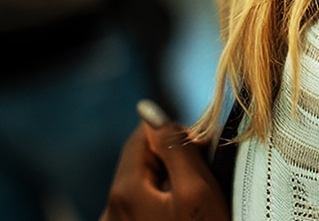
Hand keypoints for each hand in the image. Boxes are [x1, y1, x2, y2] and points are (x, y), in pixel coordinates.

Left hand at [102, 101, 229, 220]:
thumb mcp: (198, 190)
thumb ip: (176, 148)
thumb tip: (150, 110)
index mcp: (125, 191)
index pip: (142, 135)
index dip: (173, 130)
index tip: (203, 141)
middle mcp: (112, 209)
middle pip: (141, 161)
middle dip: (172, 153)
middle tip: (206, 163)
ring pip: (142, 184)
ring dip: (169, 176)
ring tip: (198, 188)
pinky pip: (143, 205)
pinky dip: (163, 197)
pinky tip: (184, 208)